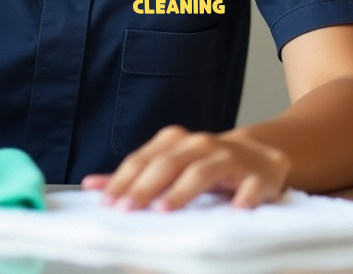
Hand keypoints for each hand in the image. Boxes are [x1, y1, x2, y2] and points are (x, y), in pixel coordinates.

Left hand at [81, 125, 289, 210]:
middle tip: (127, 209)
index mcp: (176, 141)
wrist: (260, 155)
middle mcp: (200, 144)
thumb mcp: (170, 165)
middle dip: (145, 187)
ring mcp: (230, 157)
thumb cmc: (207, 165)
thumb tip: (91, 185)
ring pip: (202, 171)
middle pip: (168, 164)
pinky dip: (244, 196)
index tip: (107, 203)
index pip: (144, 160)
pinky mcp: (258, 173)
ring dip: (182, 191)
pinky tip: (236, 209)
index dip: (123, 180)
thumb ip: (134, 177)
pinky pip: (251, 184)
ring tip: (165, 210)